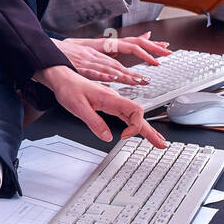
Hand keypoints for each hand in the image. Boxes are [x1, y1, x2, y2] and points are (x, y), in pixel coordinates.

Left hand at [35, 64, 167, 147]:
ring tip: (156, 141)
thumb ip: (94, 122)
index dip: (135, 125)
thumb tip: (107, 137)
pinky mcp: (109, 106)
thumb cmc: (69, 89)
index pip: (136, 110)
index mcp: (111, 98)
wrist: (62, 79)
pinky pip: (127, 116)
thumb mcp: (78, 108)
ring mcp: (114, 103)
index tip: (124, 137)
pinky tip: (137, 132)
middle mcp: (115, 100)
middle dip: (151, 131)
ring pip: (135, 117)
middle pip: (139, 116)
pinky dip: (135, 125)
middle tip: (161, 144)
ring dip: (146, 129)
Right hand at [58, 33, 170, 84]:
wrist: (47, 52)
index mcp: (103, 47)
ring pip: (113, 64)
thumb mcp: (91, 49)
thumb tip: (127, 47)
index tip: (163, 49)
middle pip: (127, 49)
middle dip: (145, 52)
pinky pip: (94, 71)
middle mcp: (99, 51)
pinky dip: (104, 75)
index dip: (148, 46)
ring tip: (141, 78)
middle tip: (160, 58)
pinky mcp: (79, 67)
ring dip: (127, 71)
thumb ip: (111, 51)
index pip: (131, 43)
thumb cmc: (69, 54)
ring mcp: (90, 59)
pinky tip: (113, 78)